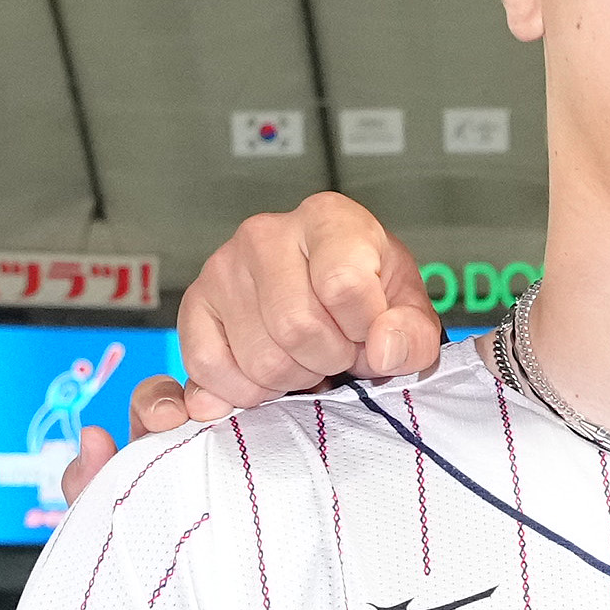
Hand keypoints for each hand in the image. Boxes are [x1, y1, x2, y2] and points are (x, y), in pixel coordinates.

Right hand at [166, 192, 443, 415]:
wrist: (330, 297)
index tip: (368, 331)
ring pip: (258, 358)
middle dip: (328, 360)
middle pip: (296, 328)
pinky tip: (268, 373)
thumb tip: (384, 348)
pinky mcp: (195, 304)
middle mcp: (266, 233)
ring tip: (305, 356)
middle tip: (336, 351)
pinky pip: (209, 366)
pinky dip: (245, 390)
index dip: (362, 329)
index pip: (342, 285)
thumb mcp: (409, 312)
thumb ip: (413, 334)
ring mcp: (223, 267)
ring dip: (291, 378)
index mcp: (327, 220)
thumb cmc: (369, 298)